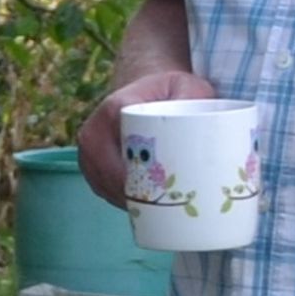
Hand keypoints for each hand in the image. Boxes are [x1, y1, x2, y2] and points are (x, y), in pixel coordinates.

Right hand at [78, 62, 218, 207]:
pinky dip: (121, 199)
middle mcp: (93, 131)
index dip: (137, 170)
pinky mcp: (90, 164)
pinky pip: (102, 188)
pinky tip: (143, 206)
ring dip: (128, 199)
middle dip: (135, 192)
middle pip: (108, 172)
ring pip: (104, 184)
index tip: (161, 184)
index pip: (118, 145)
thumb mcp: (188, 87)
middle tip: (167, 204)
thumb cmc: (171, 91)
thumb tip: (207, 127)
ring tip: (159, 209)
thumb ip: (196, 99)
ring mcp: (88, 150)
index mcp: (113, 109)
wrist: (147, 90)